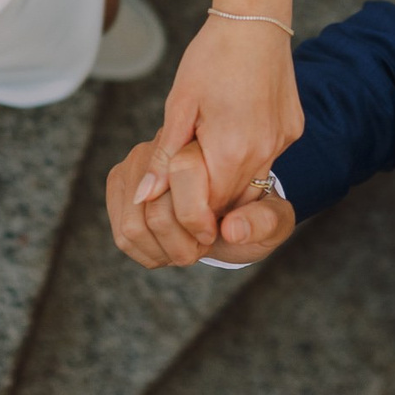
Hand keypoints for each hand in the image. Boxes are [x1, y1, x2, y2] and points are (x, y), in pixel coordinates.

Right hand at [108, 139, 298, 268]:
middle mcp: (168, 143)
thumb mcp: (274, 221)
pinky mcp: (119, 181)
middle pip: (157, 211)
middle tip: (200, 244)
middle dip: (181, 243)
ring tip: (184, 245)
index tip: (213, 233)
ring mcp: (138, 161)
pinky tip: (166, 245)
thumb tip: (232, 230)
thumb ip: (265, 222)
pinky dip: (147, 252)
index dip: (197, 219)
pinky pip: (123, 233)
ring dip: (162, 249)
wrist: (224, 212)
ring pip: (135, 225)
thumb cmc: (250, 216)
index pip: (185, 172)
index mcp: (210, 144)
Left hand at [130, 14, 304, 252]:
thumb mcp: (179, 105)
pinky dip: (248, 156)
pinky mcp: (293, 128)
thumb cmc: (212, 55)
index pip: (210, 205)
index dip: (189, 211)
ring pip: (253, 180)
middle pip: (234, 198)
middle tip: (184, 184)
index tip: (173, 207)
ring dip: (229, 178)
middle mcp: (265, 151)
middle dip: (209, 198)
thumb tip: (145, 197)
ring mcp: (283, 140)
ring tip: (206, 153)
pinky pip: (268, 157)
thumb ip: (165, 157)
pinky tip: (232, 132)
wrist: (255, 17)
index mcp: (233, 149)